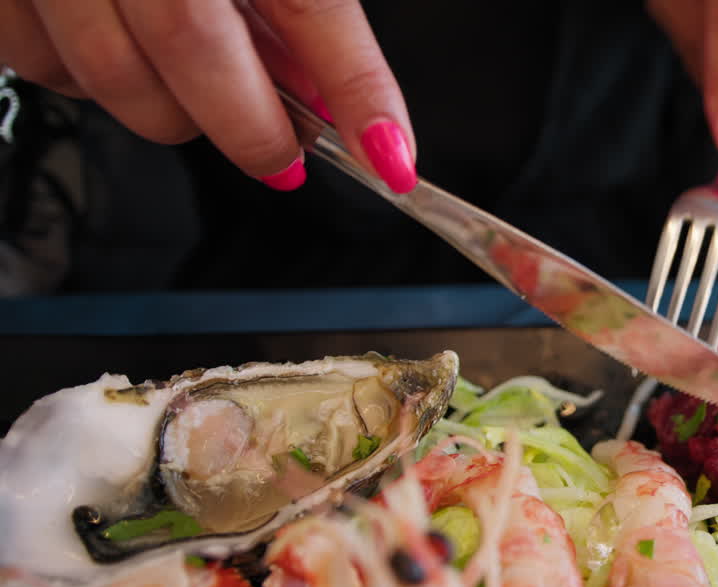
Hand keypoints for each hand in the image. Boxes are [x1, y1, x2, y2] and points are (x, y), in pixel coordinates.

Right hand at [0, 0, 415, 192]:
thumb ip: (298, 6)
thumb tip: (329, 94)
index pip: (308, 2)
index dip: (356, 88)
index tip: (391, 158)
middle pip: (194, 48)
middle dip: (253, 127)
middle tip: (285, 151)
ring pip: (112, 77)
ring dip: (174, 113)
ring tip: (203, 93)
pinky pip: (44, 65)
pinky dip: (93, 84)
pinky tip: (122, 50)